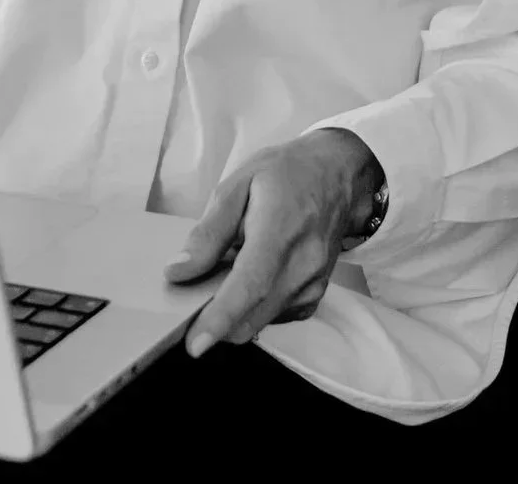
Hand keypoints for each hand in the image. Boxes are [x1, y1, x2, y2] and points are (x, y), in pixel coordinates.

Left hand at [162, 128, 381, 356]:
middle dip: (214, 322)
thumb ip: (208, 232)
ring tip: (227, 271)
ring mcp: (312, 284)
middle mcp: (303, 264)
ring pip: (260, 321)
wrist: (337, 175)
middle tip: (191, 298)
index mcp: (280, 230)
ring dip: (233, 312)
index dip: (221, 318)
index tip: (195, 343)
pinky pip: (273, 317)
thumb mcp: (238, 185)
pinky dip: (252, 308)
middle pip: (253, 316)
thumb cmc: (287, 174)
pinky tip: (249, 277)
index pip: (251, 285)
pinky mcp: (313, 296)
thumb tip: (179, 271)